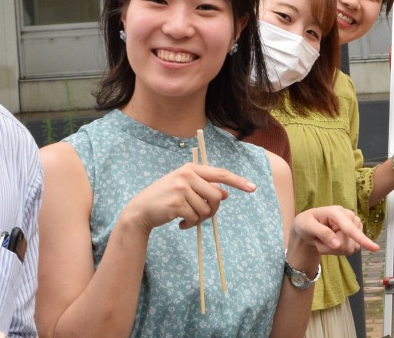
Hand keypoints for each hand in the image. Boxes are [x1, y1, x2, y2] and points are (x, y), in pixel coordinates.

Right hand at [119, 163, 255, 234]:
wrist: (140, 210)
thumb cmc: (165, 198)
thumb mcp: (184, 187)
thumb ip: (203, 187)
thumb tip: (224, 194)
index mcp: (190, 169)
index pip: (220, 174)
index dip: (238, 181)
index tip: (252, 188)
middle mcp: (187, 176)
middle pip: (216, 196)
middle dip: (212, 210)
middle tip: (201, 215)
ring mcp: (181, 189)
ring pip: (206, 210)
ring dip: (199, 219)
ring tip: (186, 218)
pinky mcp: (177, 204)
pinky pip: (195, 219)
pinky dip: (190, 225)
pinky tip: (180, 224)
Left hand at [293, 206, 380, 254]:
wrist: (307, 228)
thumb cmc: (305, 223)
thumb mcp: (307, 227)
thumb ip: (322, 233)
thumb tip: (338, 244)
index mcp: (337, 212)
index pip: (350, 228)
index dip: (362, 239)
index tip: (375, 248)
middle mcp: (349, 217)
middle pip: (348, 243)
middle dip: (331, 247)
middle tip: (318, 241)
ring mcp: (354, 226)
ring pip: (350, 248)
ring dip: (333, 250)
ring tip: (324, 240)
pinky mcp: (355, 235)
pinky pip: (350, 250)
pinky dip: (338, 251)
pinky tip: (331, 242)